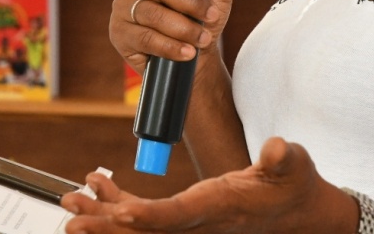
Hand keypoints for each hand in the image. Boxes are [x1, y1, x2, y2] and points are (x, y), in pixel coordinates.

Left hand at [61, 137, 353, 233]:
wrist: (302, 215)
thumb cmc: (295, 186)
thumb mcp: (295, 166)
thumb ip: (284, 157)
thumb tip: (277, 148)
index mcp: (220, 207)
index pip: (177, 216)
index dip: (147, 218)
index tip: (120, 215)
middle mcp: (200, 222)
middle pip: (147, 230)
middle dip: (107, 225)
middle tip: (72, 215)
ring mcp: (192, 224)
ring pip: (141, 226)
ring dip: (104, 215)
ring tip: (72, 199)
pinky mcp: (188, 217)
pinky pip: (148, 217)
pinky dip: (121, 204)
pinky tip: (100, 187)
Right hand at [110, 0, 242, 76]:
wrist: (193, 53)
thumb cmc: (202, 13)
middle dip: (192, 3)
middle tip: (212, 15)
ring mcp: (121, 5)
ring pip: (153, 14)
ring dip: (185, 29)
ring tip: (203, 38)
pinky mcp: (119, 32)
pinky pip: (146, 38)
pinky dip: (171, 47)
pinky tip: (187, 52)